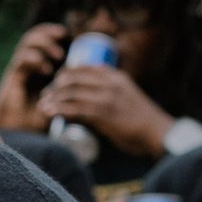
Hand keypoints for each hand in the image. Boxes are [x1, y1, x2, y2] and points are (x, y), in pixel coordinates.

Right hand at [0, 20, 69, 127]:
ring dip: (44, 44)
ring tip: (58, 55)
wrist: (21, 131)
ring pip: (27, 43)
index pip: (44, 40)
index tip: (73, 35)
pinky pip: (22, 59)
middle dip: (48, 32)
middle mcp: (28, 64)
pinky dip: (35, 59)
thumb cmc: (41, 118)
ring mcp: (20, 69)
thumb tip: (99, 77)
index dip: (54, 33)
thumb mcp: (62, 99)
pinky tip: (47, 70)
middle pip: (34, 36)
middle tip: (63, 35)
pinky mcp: (13, 77)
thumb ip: (74, 88)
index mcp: (39, 65)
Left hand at [35, 59, 175, 158]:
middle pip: (73, 78)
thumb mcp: (127, 96)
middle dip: (55, 86)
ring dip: (53, 99)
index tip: (57, 82)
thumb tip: (89, 101)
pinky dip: (58, 110)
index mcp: (116, 76)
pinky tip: (49, 114)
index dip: (67, 73)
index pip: (84, 67)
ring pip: (70, 93)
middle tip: (46, 96)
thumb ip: (110, 94)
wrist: (158, 133)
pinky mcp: (102, 114)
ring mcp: (105, 98)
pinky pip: (73, 109)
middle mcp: (109, 83)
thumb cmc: (143, 119)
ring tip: (43, 106)